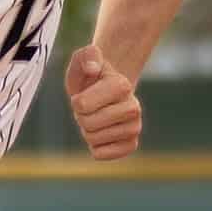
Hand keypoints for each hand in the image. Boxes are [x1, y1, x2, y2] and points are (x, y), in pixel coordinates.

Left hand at [66, 45, 142, 161]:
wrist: (104, 90)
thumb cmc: (90, 75)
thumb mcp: (84, 58)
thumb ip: (86, 56)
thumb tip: (93, 69)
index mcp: (122, 85)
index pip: (82, 105)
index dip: (76, 101)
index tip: (85, 94)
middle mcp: (133, 107)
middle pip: (88, 125)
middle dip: (81, 117)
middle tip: (90, 108)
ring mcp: (135, 127)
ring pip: (93, 140)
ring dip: (88, 131)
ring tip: (96, 117)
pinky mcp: (131, 144)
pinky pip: (102, 154)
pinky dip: (95, 147)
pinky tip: (101, 134)